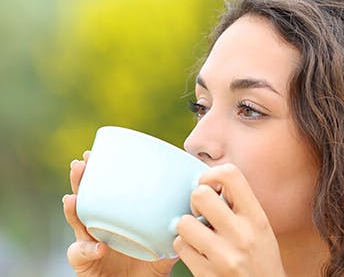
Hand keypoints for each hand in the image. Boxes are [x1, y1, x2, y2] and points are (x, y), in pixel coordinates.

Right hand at [63, 151, 177, 275]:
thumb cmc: (149, 268)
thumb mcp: (165, 247)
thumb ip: (176, 231)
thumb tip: (197, 212)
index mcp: (116, 219)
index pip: (105, 191)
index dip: (98, 173)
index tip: (96, 153)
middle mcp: (100, 228)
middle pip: (85, 199)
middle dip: (80, 181)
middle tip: (80, 164)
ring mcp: (89, 245)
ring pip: (76, 223)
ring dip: (73, 209)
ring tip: (72, 197)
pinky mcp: (84, 265)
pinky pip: (81, 256)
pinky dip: (87, 251)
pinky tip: (97, 247)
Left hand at [173, 164, 285, 276]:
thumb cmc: (260, 259)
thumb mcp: (261, 228)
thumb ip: (241, 206)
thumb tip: (210, 182)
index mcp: (257, 217)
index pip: (231, 175)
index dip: (211, 175)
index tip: (210, 187)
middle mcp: (242, 234)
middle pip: (200, 194)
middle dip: (195, 202)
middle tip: (201, 213)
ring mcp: (224, 255)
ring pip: (184, 222)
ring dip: (187, 228)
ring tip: (198, 235)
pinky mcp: (207, 274)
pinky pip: (180, 247)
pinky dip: (184, 248)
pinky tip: (197, 253)